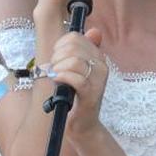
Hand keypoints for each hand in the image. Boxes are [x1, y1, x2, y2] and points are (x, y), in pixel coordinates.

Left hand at [48, 28, 107, 142]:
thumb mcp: (77, 70)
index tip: (56, 58)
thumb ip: (81, 51)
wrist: (82, 125)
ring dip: (58, 68)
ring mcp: (98, 80)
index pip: (75, 37)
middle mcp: (101, 66)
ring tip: (55, 77)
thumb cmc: (76, 96)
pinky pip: (76, 79)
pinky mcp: (92, 94)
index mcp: (98, 57)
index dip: (59, 45)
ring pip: (74, 61)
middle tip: (54, 70)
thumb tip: (94, 31)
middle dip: (57, 56)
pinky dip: (62, 78)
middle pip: (73, 46)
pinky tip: (58, 81)